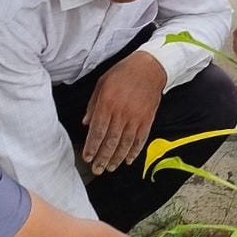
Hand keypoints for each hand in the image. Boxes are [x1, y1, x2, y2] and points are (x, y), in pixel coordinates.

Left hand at [82, 52, 166, 174]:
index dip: (91, 147)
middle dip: (102, 158)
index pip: (97, 131)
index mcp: (107, 103)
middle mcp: (121, 113)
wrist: (150, 67)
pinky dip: (134, 151)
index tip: (87, 158)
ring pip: (125, 144)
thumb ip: (93, 104)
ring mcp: (136, 118)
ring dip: (116, 158)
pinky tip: (128, 160)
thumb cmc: (123, 73)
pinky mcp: (147, 119)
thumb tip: (86, 123)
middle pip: (110, 141)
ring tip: (110, 168)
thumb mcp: (102, 83)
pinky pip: (140, 139)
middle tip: (97, 169)